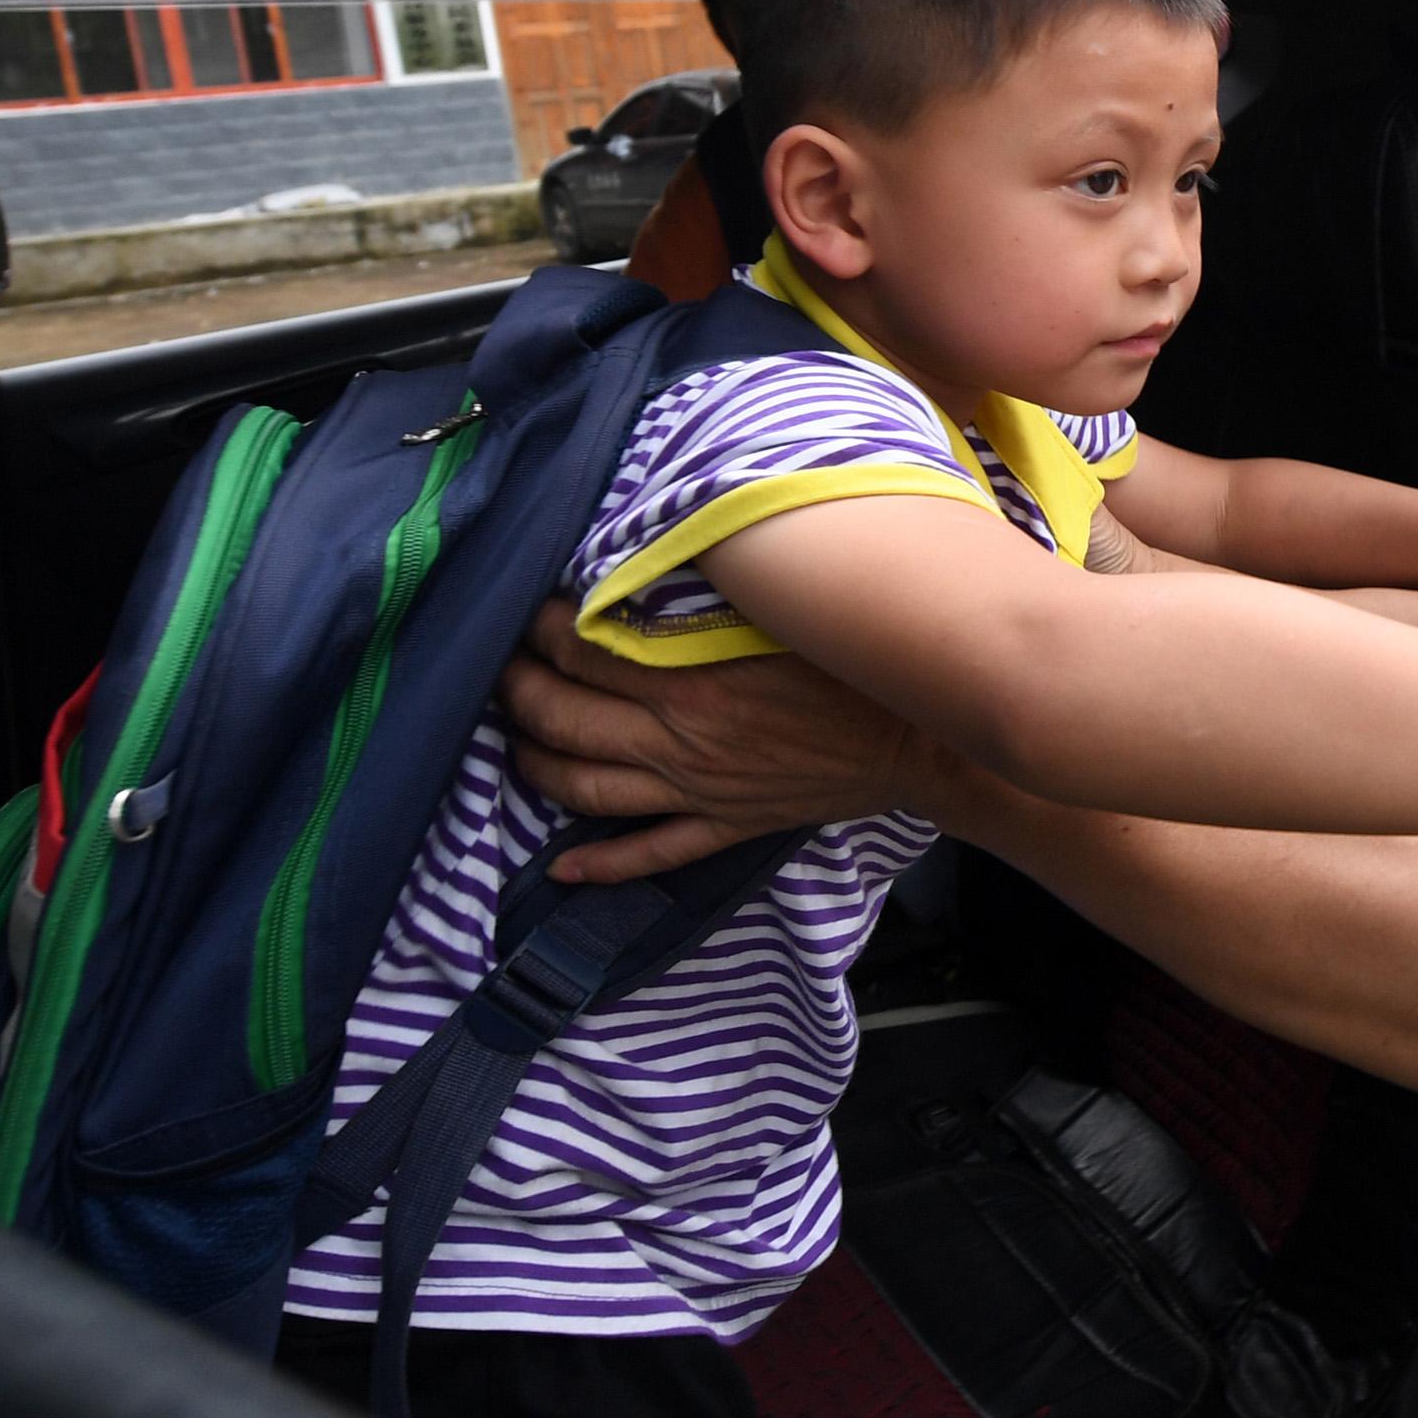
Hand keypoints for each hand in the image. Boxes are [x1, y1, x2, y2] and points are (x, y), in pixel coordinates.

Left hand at [498, 602, 936, 880]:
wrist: (917, 737)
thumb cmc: (855, 662)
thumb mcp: (781, 610)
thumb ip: (714, 587)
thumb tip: (654, 551)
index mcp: (690, 681)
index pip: (586, 653)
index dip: (546, 628)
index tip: (531, 604)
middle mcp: (680, 742)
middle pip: (568, 723)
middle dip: (520, 693)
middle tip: (500, 667)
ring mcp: (697, 792)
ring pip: (588, 789)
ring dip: (537, 766)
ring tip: (512, 743)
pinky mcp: (722, 826)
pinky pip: (648, 854)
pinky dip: (599, 864)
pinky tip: (559, 865)